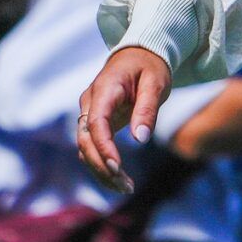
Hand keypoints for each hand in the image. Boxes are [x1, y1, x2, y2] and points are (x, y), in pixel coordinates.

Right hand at [77, 47, 171, 192]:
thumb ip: (147, 109)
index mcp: (104, 89)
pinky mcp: (95, 122)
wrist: (140, 53)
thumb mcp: (156, 83)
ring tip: (126, 188)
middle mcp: (90, 103)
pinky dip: (103, 164)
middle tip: (126, 186)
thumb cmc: (150, 66)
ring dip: (101, 170)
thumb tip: (141, 139)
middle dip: (102, 166)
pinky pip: (93, 147)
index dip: (104, 148)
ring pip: (86, 148)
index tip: (117, 167)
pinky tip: (119, 179)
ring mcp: (89, 113)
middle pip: (86, 141)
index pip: (96, 124)